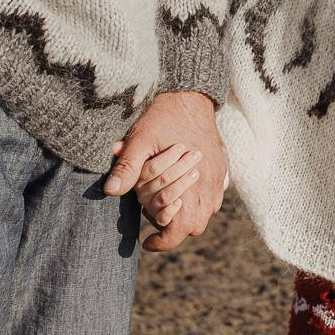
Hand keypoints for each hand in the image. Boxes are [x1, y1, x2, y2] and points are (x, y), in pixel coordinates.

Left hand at [106, 91, 226, 250]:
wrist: (191, 93)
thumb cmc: (163, 117)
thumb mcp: (140, 140)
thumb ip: (128, 167)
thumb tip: (111, 191)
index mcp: (189, 184)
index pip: (180, 230)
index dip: (162, 241)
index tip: (147, 241)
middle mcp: (209, 185)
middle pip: (195, 226)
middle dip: (175, 228)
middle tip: (154, 219)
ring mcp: (219, 176)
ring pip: (207, 212)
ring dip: (189, 213)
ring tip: (169, 203)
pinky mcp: (223, 166)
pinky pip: (215, 195)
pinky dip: (200, 199)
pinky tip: (185, 188)